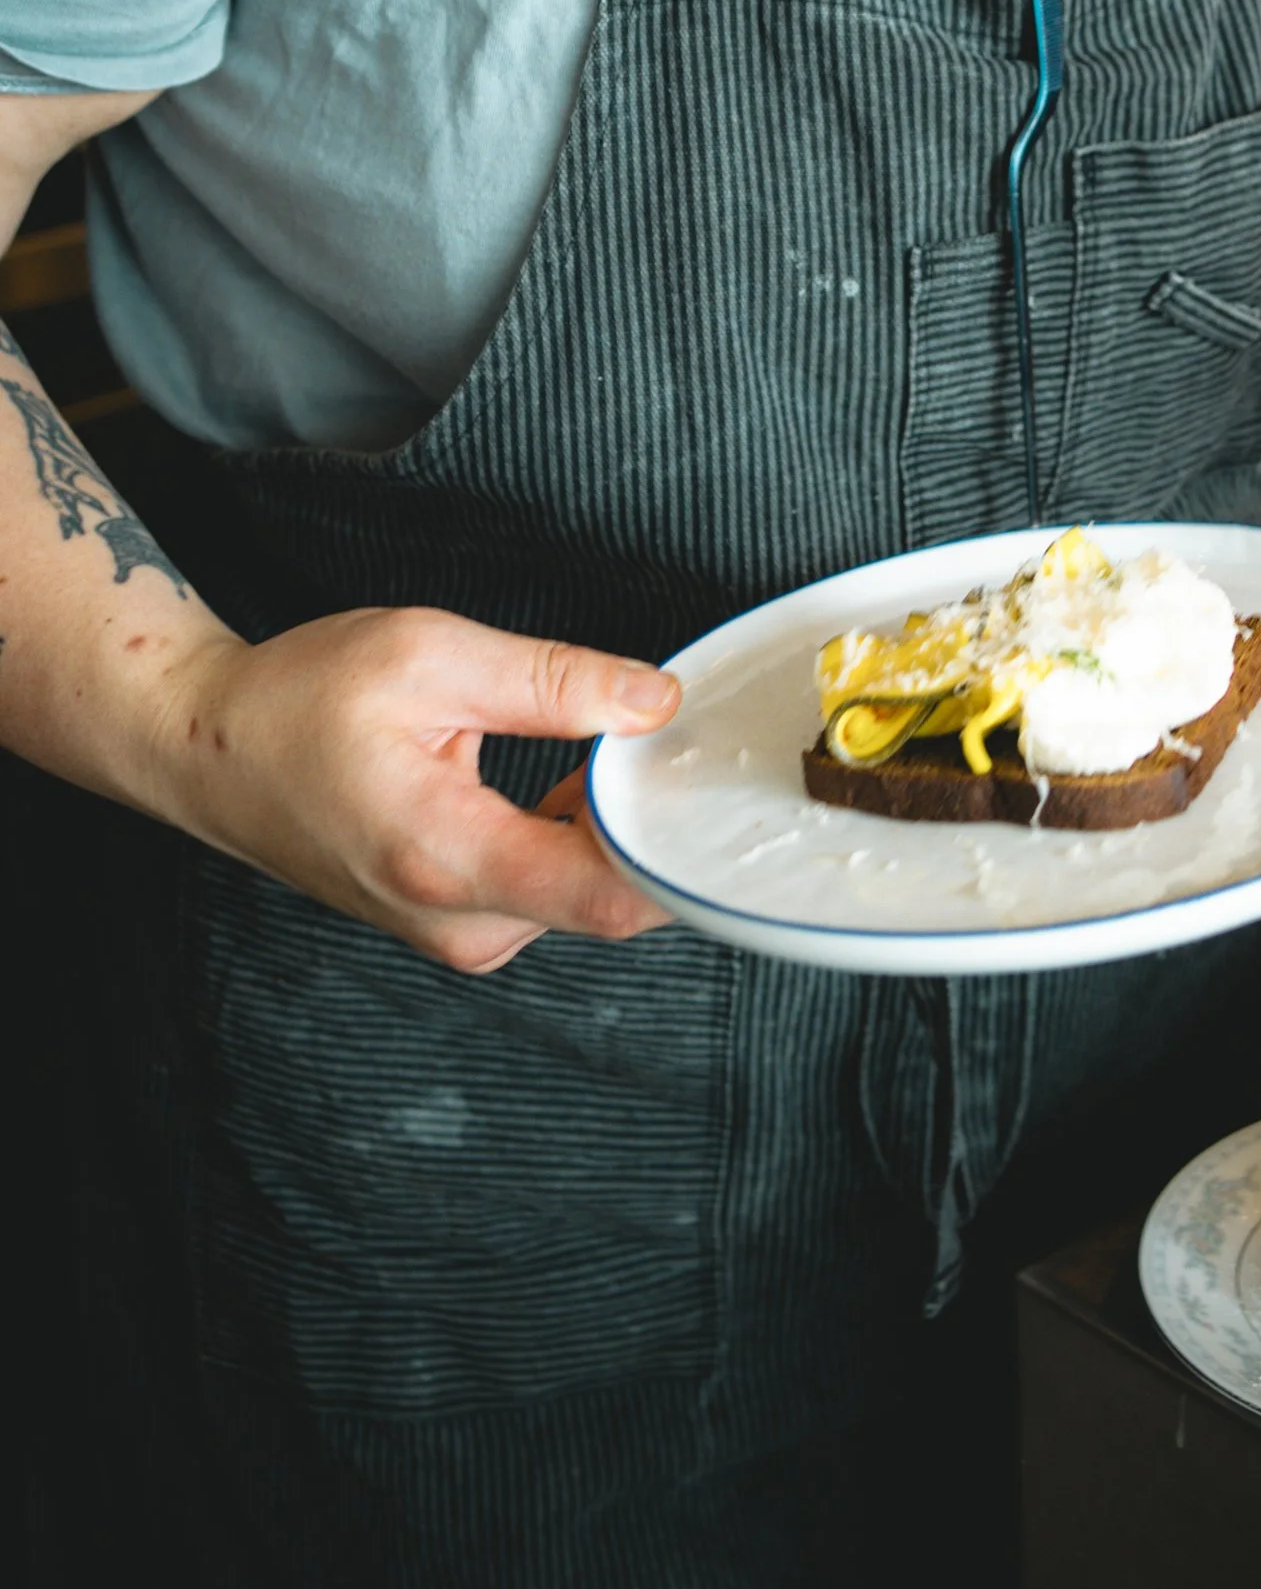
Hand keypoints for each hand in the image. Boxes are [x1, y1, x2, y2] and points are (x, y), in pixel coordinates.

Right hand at [146, 606, 682, 974]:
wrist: (211, 752)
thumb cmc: (302, 699)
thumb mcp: (432, 655)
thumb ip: (555, 681)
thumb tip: (656, 701)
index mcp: (445, 854)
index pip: (607, 898)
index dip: (681, 853)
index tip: (722, 792)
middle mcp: (455, 920)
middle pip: (610, 898)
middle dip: (651, 821)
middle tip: (668, 737)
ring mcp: (455, 933)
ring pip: (586, 896)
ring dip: (614, 828)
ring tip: (606, 747)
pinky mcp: (457, 924)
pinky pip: (552, 892)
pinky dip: (580, 839)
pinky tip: (574, 778)